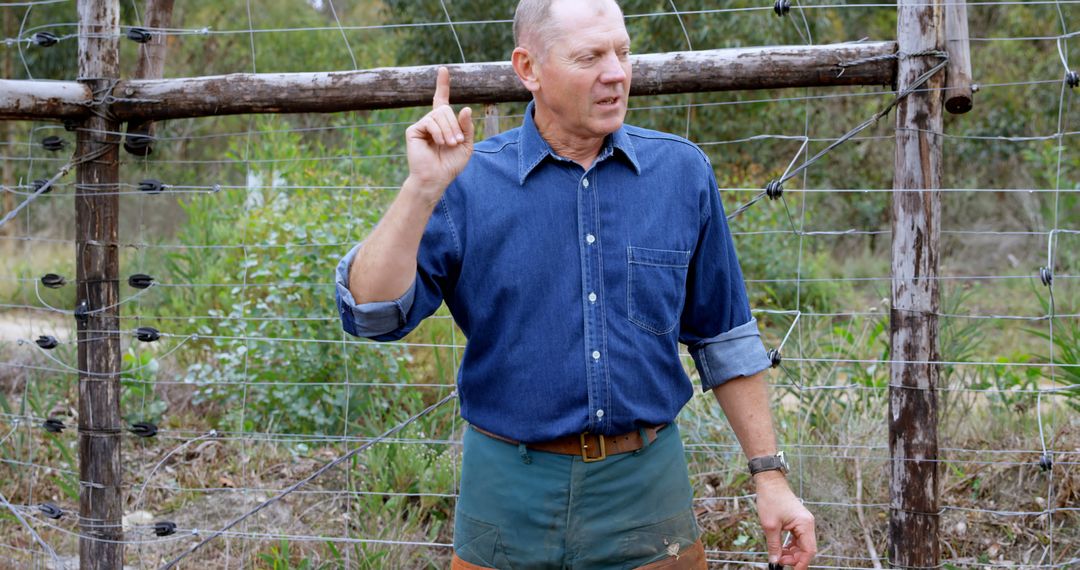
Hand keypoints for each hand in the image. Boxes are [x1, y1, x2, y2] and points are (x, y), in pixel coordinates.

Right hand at [404, 66, 474, 197]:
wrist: (436, 178)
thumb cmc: (450, 164)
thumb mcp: (466, 145)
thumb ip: (467, 127)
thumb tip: (466, 108)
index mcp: (444, 124)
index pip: (442, 99)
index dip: (442, 85)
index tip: (443, 70)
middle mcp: (431, 121)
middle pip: (445, 109)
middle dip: (455, 125)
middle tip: (456, 141)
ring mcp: (422, 125)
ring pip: (439, 114)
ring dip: (449, 130)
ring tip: (449, 144)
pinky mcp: (413, 130)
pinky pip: (429, 121)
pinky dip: (438, 132)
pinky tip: (439, 143)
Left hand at [754, 473, 815, 569]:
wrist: (770, 482)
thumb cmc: (771, 500)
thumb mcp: (770, 526)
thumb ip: (774, 545)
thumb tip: (775, 561)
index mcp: (805, 524)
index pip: (809, 551)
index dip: (801, 563)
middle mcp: (808, 524)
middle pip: (806, 549)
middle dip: (794, 558)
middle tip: (779, 561)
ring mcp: (804, 523)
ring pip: (801, 545)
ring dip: (791, 553)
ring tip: (778, 555)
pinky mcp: (798, 522)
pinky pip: (797, 539)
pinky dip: (790, 545)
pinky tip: (781, 548)